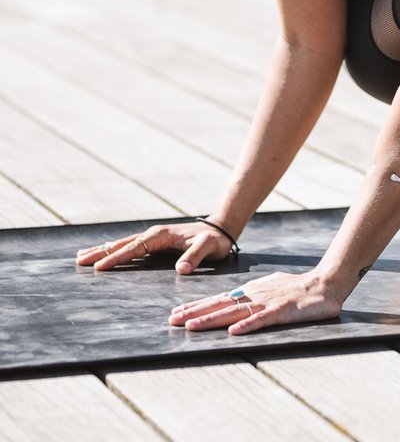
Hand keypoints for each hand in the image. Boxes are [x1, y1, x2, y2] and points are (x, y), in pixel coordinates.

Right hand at [76, 221, 233, 273]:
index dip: (117, 258)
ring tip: (82, 256)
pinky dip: (115, 250)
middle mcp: (153, 234)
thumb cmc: (214, 241)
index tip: (99, 267)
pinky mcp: (154, 243)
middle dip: (100, 252)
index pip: (134, 248)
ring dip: (103, 250)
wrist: (220, 230)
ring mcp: (153, 238)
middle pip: (122, 244)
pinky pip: (130, 247)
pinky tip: (104, 254)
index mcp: (161, 235)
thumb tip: (181, 269)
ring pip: (123, 244)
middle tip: (78, 261)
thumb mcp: (208, 248)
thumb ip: (195, 257)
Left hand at [169, 270, 342, 334]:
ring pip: (234, 312)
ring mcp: (267, 302)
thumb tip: (234, 297)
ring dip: (212, 320)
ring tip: (192, 327)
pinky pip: (261, 320)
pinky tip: (233, 332)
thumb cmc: (297, 287)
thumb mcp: (269, 287)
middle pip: (220, 304)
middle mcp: (254, 294)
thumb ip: (252, 293)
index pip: (219, 298)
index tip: (177, 312)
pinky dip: (247, 326)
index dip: (197, 305)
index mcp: (251, 290)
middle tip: (172, 320)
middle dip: (195, 312)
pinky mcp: (282, 311)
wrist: (324, 284)